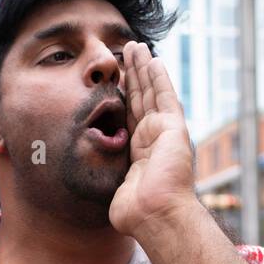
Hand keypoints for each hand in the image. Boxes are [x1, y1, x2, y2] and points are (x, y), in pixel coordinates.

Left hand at [111, 41, 200, 238]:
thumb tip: (89, 180)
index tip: (116, 79)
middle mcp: (154, 139)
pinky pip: (164, 96)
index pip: (130, 117)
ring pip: (151, 92)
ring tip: (135, 47)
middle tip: (125, 52)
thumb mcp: (116, 188)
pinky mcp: (174, 128)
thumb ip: (109, 176)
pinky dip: (158, 77)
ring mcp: (166, 132)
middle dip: (133, 75)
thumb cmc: (135, 212)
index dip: (124, 97)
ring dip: (143, 68)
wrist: (156, 216)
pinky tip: (152, 59)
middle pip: (141, 99)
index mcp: (140, 152)